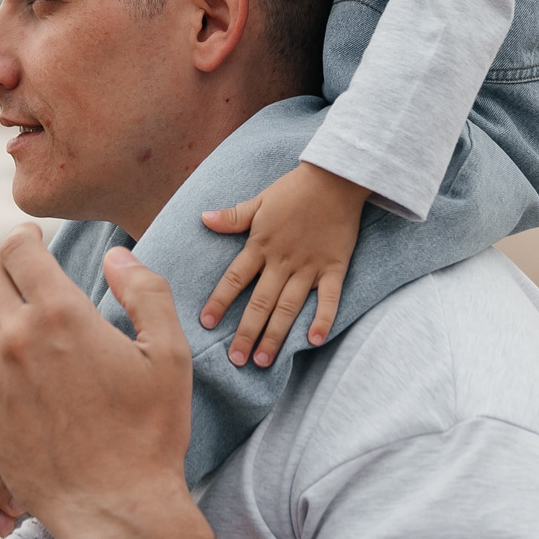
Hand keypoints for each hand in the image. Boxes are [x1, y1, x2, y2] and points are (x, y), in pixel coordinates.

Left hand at [0, 226, 210, 538]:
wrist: (115, 509)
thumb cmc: (150, 433)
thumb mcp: (169, 355)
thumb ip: (146, 291)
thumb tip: (116, 256)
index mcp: (60, 315)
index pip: (18, 248)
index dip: (25, 237)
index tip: (35, 241)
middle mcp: (14, 340)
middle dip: (2, 264)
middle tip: (21, 274)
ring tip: (6, 315)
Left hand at [198, 161, 367, 367]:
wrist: (335, 178)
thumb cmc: (294, 189)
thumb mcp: (259, 201)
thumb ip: (233, 217)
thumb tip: (203, 219)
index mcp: (260, 245)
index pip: (234, 279)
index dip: (219, 302)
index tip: (206, 323)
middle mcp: (282, 261)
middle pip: (260, 303)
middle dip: (246, 332)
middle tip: (236, 360)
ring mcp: (309, 267)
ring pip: (288, 307)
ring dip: (275, 335)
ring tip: (263, 360)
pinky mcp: (334, 267)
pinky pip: (329, 298)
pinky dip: (323, 319)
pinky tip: (314, 341)